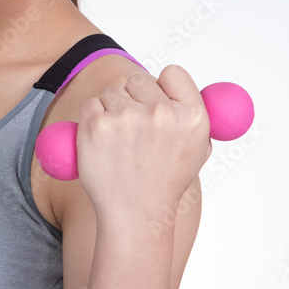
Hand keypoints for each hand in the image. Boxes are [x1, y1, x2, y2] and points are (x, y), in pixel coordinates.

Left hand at [74, 65, 211, 226]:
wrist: (136, 215)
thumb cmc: (165, 182)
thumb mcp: (197, 149)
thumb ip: (193, 113)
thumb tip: (187, 85)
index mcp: (192, 116)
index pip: (174, 72)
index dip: (163, 86)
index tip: (157, 100)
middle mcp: (161, 113)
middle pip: (139, 79)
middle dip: (134, 98)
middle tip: (134, 127)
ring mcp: (126, 118)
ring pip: (112, 92)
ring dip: (112, 110)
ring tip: (121, 144)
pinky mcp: (96, 125)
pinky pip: (91, 104)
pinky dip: (92, 120)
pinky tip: (103, 145)